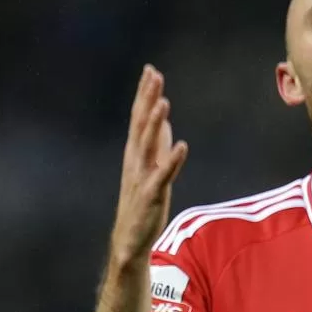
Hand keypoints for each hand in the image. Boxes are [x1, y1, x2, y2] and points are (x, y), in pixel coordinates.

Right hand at [110, 66, 190, 267]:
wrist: (129, 241)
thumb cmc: (141, 204)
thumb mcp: (150, 168)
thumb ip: (156, 144)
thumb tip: (162, 120)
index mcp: (135, 154)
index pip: (138, 118)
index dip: (144, 94)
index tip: (151, 70)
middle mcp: (135, 161)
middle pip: (140, 125)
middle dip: (147, 99)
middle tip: (154, 75)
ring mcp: (142, 177)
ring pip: (147, 145)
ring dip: (154, 123)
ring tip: (163, 102)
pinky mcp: (152, 195)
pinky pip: (163, 175)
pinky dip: (171, 159)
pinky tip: (181, 144)